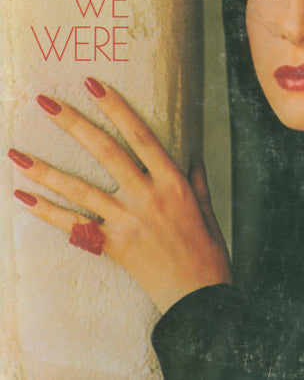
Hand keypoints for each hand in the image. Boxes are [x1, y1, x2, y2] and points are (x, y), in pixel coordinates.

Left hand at [9, 78, 231, 313]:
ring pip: (80, 189)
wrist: (198, 295)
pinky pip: (73, 227)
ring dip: (45, 171)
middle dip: (73, 124)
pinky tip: (23, 198)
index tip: (94, 86)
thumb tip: (189, 156)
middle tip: (45, 103)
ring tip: (16, 153)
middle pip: (106, 152)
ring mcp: (127, 221)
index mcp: (173, 182)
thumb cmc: (207, 250)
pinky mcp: (112, 246)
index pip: (141, 135)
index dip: (116, 108)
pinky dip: (47, 213)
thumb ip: (196, 179)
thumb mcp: (207, 208)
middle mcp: (148, 196)